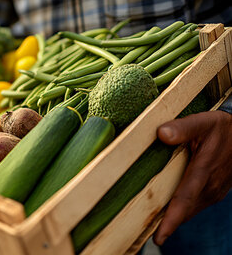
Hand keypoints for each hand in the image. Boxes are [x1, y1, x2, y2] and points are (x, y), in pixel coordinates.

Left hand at [153, 110, 231, 245]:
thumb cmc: (221, 129)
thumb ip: (182, 128)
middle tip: (140, 234)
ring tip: (149, 227)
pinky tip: (166, 212)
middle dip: (165, 224)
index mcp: (204, 171)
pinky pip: (194, 206)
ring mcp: (213, 192)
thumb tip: (161, 133)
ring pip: (189, 210)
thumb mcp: (203, 122)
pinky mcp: (214, 193)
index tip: (159, 238)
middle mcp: (210, 187)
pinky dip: (180, 211)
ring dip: (172, 219)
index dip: (171, 220)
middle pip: (184, 210)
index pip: (184, 199)